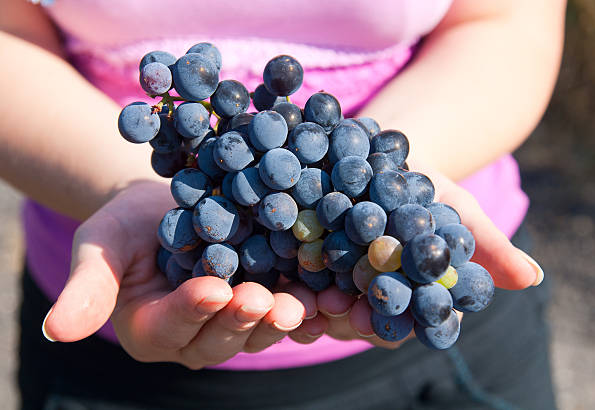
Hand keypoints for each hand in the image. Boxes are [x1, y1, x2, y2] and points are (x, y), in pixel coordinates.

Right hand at [42, 181, 315, 368]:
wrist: (174, 205)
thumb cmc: (129, 225)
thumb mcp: (101, 246)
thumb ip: (87, 289)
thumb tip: (54, 333)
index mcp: (152, 328)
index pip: (170, 327)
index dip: (192, 309)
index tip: (212, 289)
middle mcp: (197, 336)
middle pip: (221, 337)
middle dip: (243, 318)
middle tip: (262, 298)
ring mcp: (236, 323)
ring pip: (258, 330)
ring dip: (281, 318)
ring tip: (302, 300)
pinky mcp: (268, 300)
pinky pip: (287, 311)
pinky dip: (309, 306)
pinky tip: (327, 292)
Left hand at [289, 160, 542, 346]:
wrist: (381, 153)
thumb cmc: (426, 186)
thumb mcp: (456, 209)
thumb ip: (486, 245)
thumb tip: (534, 278)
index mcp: (404, 297)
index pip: (402, 322)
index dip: (391, 324)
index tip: (378, 318)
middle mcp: (365, 295)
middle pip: (353, 318)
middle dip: (342, 317)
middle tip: (331, 308)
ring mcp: (330, 279)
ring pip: (318, 299)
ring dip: (308, 299)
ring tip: (299, 290)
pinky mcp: (299, 253)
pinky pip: (288, 266)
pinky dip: (283, 264)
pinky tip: (272, 255)